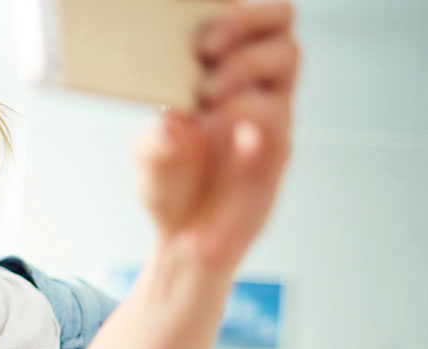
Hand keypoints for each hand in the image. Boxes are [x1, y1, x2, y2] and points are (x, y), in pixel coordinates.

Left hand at [139, 1, 298, 266]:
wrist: (187, 240)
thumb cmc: (171, 184)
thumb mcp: (148, 158)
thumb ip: (156, 143)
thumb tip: (173, 123)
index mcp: (220, 72)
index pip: (244, 16)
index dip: (229, 9)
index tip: (197, 17)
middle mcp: (251, 86)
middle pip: (279, 23)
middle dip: (243, 21)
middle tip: (204, 49)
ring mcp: (267, 116)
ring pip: (286, 59)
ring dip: (245, 67)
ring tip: (206, 97)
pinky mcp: (275, 153)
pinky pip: (278, 126)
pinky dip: (252, 123)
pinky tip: (230, 137)